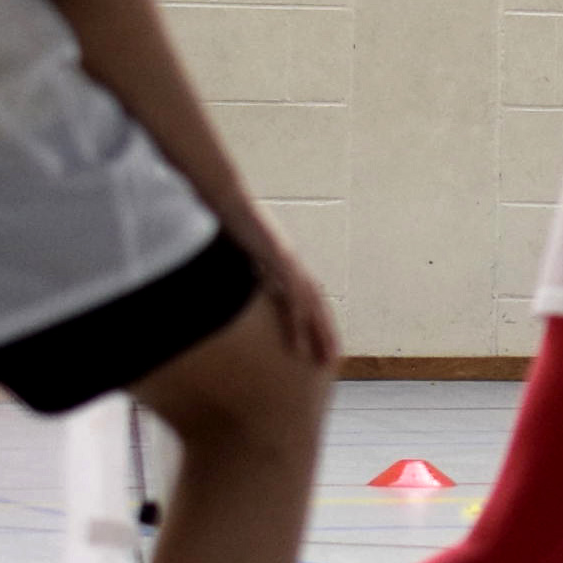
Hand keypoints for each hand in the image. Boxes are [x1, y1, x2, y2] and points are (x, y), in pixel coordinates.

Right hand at [243, 227, 341, 367]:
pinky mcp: (282, 261)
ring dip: (318, 336)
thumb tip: (247, 286)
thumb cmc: (234, 224)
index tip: (322, 346)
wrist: (230, 200)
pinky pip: (293, 298)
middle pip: (318, 307)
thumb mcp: (245, 253)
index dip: (318, 324)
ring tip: (321, 360)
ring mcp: (292, 264)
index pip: (310, 301)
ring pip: (311, 308)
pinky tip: (298, 343)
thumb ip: (252, 270)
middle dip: (326, 335)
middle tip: (332, 362)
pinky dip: (298, 322)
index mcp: (290, 266)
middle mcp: (296, 267)